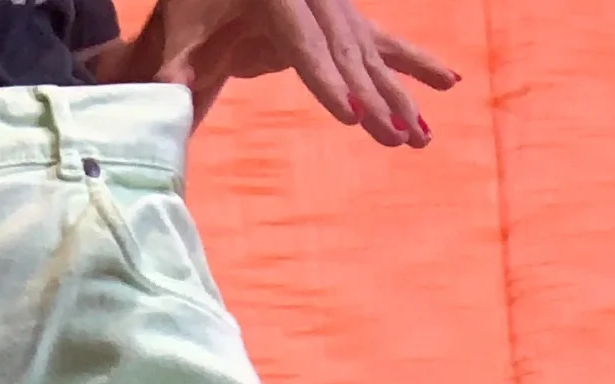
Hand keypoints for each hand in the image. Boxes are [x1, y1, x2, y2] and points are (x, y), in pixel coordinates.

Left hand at [87, 0, 456, 144]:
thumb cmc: (192, 7)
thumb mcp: (179, 34)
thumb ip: (175, 66)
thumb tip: (165, 96)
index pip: (305, 45)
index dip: (329, 82)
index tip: (351, 116)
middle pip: (347, 52)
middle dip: (374, 98)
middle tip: (393, 138)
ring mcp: (334, 3)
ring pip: (371, 52)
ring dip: (400, 95)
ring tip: (420, 137)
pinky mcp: (344, 16)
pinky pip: (382, 43)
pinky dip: (414, 65)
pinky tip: (449, 85)